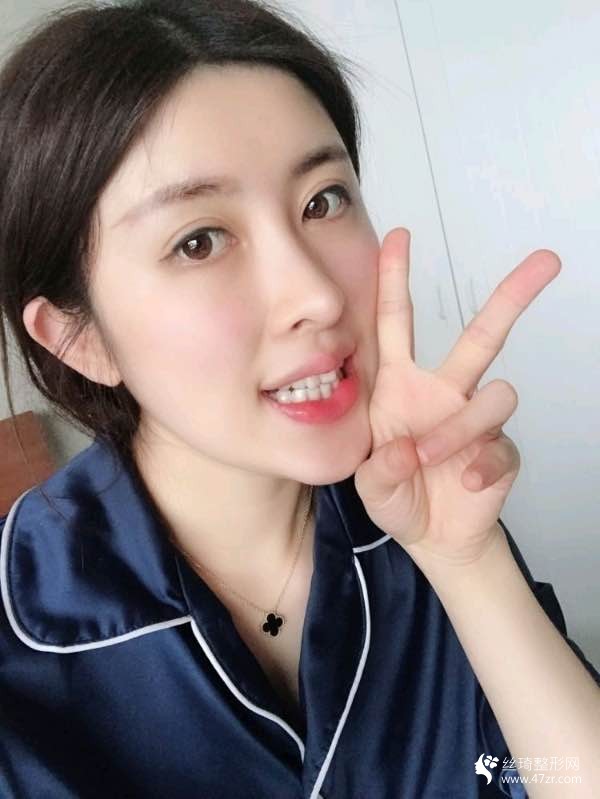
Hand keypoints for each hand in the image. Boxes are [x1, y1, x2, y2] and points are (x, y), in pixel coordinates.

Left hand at [354, 228, 560, 567]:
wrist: (432, 538)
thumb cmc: (398, 497)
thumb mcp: (369, 484)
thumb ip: (376, 469)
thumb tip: (406, 449)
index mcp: (402, 387)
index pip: (398, 323)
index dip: (395, 279)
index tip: (399, 236)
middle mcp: (444, 393)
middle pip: (481, 335)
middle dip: (511, 297)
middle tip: (545, 262)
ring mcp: (475, 420)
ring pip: (495, 395)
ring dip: (459, 428)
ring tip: (432, 460)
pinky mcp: (500, 451)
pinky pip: (502, 447)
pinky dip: (480, 466)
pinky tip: (464, 483)